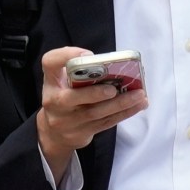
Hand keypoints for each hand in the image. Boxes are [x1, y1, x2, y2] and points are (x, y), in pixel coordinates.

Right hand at [34, 46, 148, 184]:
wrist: (54, 132)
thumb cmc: (63, 96)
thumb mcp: (62, 78)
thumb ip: (75, 65)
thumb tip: (95, 58)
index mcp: (51, 81)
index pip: (50, 63)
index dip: (65, 57)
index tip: (88, 55)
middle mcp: (54, 102)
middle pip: (70, 98)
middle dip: (95, 93)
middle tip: (114, 89)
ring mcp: (67, 121)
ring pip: (94, 114)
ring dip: (120, 104)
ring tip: (139, 95)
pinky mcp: (81, 133)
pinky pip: (105, 123)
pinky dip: (124, 113)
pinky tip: (140, 105)